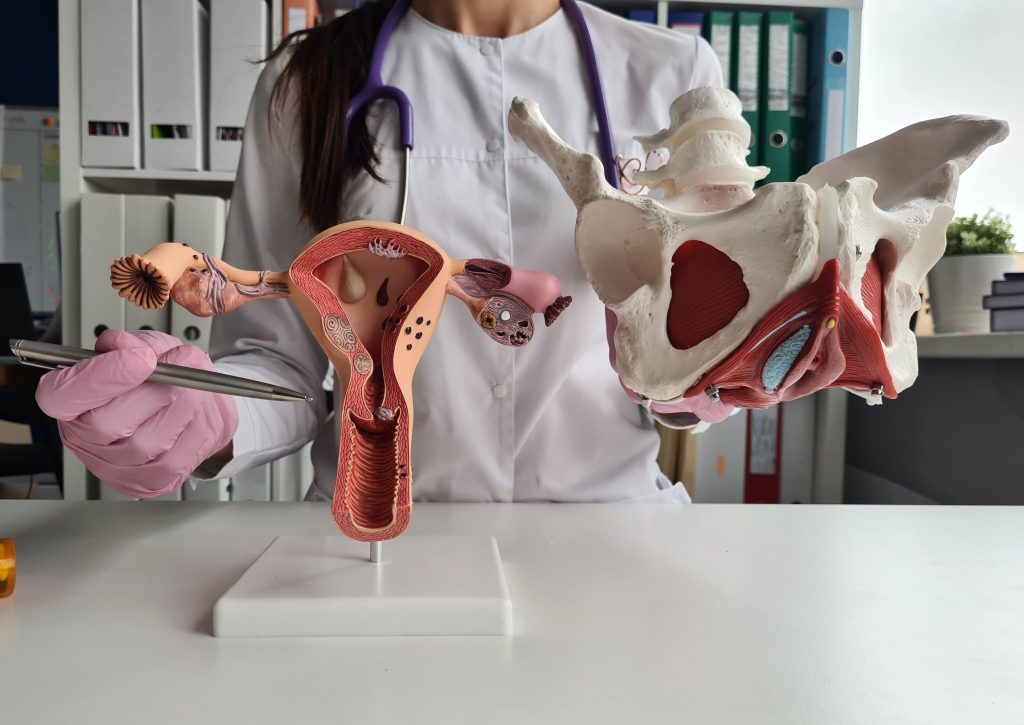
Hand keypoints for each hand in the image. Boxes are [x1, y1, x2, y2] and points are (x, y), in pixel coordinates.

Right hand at [36, 329, 238, 497]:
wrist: (199, 409)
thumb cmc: (164, 380)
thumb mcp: (149, 349)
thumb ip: (134, 344)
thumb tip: (120, 344)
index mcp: (74, 403)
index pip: (60, 397)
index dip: (98, 378)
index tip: (140, 358)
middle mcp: (87, 439)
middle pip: (105, 423)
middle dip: (152, 391)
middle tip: (182, 367)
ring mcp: (117, 466)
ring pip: (145, 442)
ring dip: (180, 407)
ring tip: (195, 386)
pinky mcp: (150, 482)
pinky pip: (174, 458)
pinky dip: (194, 430)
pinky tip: (196, 415)